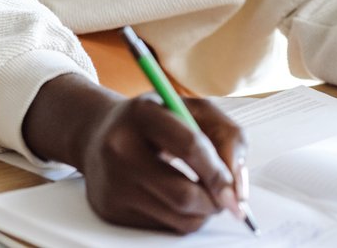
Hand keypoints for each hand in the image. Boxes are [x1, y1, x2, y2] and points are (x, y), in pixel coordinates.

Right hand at [24, 75, 246, 233]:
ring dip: (203, 213)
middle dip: (215, 202)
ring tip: (205, 195)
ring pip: (176, 216)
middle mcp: (120, 147)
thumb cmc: (158, 120)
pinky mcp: (109, 209)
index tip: (236, 190)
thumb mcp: (194, 110)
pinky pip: (162, 226)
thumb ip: (227, 136)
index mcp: (142, 113)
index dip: (220, 172)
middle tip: (227, 199)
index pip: (191, 147)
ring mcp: (112, 182)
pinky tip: (178, 198)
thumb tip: (238, 187)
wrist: (98, 133)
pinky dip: (182, 218)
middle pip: (183, 193)